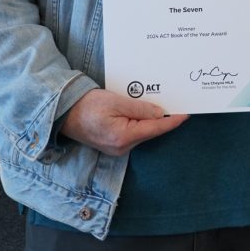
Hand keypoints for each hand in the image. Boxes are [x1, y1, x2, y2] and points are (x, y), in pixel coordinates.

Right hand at [59, 88, 188, 155]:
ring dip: (151, 120)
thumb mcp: (116, 102)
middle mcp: (122, 148)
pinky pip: (133, 133)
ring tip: (162, 106)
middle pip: (150, 132)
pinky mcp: (113, 144)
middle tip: (176, 104)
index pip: (155, 129)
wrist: (63, 113)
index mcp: (124, 137)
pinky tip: (145, 113)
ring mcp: (117, 148)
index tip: (186, 114)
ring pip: (142, 132)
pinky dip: (140, 123)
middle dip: (163, 119)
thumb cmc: (87, 106)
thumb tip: (160, 114)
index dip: (172, 121)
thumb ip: (140, 109)